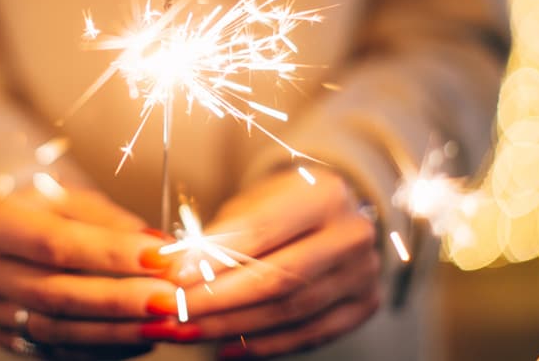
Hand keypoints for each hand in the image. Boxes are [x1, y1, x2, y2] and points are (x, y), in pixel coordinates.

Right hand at [0, 182, 177, 359]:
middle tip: (169, 298)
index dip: (111, 253)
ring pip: (57, 330)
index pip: (55, 244)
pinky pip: (57, 351)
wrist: (0, 230)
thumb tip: (160, 248)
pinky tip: (141, 340)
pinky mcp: (3, 337)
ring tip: (163, 324)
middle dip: (119, 300)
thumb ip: (111, 222)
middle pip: (56, 294)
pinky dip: (103, 349)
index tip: (161, 256)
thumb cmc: (43, 207)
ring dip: (117, 331)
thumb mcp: (70, 198)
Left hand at [140, 168, 380, 358]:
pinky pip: (310, 334)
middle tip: (177, 312)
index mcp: (324, 194)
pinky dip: (266, 345)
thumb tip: (173, 268)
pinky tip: (228, 347)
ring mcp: (364, 272)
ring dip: (234, 325)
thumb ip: (220, 234)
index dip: (215, 257)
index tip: (175, 276)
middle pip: (277, 277)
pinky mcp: (365, 304)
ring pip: (290, 310)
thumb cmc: (282, 206)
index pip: (261, 231)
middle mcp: (352, 232)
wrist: (332, 216)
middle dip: (218, 300)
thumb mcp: (252, 203)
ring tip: (192, 330)